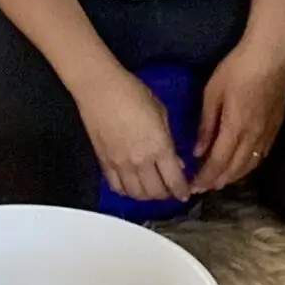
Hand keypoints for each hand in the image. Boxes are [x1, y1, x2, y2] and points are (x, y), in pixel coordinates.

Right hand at [76, 68, 190, 204]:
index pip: (174, 180)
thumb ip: (169, 141)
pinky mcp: (104, 163)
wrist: (99, 88)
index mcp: (159, 147)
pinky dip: (127, 191)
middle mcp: (140, 161)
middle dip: (166, 194)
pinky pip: (116, 187)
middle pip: (155, 192)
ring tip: (152, 189)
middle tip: (169, 189)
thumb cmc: (134, 93)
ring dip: (147, 195)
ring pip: (136, 194)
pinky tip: (132, 185)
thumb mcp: (161, 113)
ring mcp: (120, 164)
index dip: (182, 191)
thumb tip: (176, 162)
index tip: (185, 193)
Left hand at [191, 37, 284, 194]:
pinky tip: (241, 165)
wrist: (271, 54)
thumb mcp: (212, 93)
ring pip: (250, 164)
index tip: (193, 187)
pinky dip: (249, 165)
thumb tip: (198, 151)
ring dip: (234, 176)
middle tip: (202, 187)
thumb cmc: (237, 68)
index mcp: (236, 127)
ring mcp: (268, 132)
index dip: (205, 178)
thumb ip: (206, 125)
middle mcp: (254, 136)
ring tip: (219, 181)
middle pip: (235, 168)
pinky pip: (262, 155)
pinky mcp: (276, 126)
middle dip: (217, 181)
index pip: (219, 162)